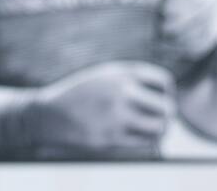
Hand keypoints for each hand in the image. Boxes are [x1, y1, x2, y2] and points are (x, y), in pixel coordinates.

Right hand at [25, 61, 176, 155]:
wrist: (49, 114)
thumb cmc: (80, 95)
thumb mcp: (104, 76)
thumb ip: (132, 79)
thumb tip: (166, 95)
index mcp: (120, 73)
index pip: (163, 81)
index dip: (166, 92)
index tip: (157, 98)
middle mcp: (120, 91)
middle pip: (166, 107)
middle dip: (166, 114)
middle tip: (160, 118)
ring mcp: (116, 115)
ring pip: (159, 127)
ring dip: (160, 130)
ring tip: (154, 131)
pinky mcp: (111, 137)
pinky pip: (145, 143)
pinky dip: (149, 142)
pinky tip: (141, 139)